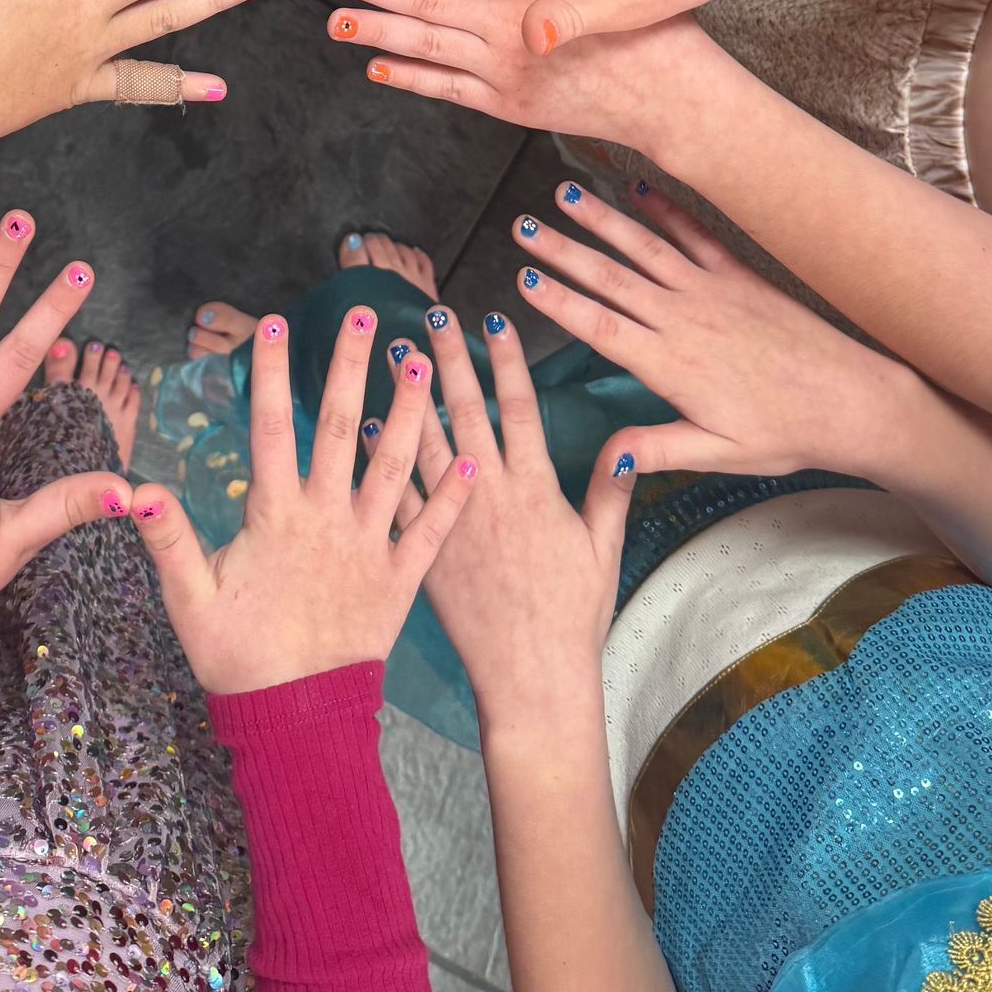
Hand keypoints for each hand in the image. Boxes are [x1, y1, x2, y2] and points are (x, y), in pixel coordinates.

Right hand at [129, 301, 473, 691]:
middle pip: (338, 428)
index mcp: (275, 517)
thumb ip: (167, 538)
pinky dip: (451, 497)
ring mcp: (368, 548)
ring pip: (394, 467)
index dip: (271, 373)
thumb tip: (133, 487)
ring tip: (424, 363)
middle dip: (350, 366)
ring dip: (410, 412)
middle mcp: (327, 520)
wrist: (296, 723)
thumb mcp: (189, 598)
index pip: (270, 429)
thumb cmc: (238, 659)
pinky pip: (430, 532)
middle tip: (364, 312)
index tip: (276, 323)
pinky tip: (472, 460)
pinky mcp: (400, 582)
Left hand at [320, 0, 713, 148]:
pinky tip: (374, 64)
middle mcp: (510, 25)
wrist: (675, 98)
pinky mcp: (506, 103)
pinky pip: (446, 88)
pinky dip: (408, 77)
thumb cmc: (654, 27)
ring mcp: (503, 69)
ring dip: (376, 27)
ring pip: (425, 43)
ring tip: (332, 16)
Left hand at [398, 297, 631, 716]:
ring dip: (407, 394)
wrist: (531, 677)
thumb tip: (626, 443)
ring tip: (390, 351)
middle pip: (467, 412)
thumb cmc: (574, 617)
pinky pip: (397, 496)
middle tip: (432, 314)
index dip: (505, 360)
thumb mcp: (603, 550)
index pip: (518, 408)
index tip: (494, 319)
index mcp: (536, 490)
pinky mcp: (424, 552)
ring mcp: (453, 522)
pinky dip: (380, 459)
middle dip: (450, 358)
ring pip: (425, 443)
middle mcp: (490, 496)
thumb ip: (609, 492)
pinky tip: (364, 426)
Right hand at [515, 177, 917, 482]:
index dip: (559, 300)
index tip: (523, 277)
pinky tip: (639, 188)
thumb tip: (608, 454)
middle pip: (611, 277)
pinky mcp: (739, 276)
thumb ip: (658, 448)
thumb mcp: (718, 454)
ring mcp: (712, 291)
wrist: (851, 399)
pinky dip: (666, 210)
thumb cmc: (785, 433)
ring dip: (602, 220)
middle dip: (562, 250)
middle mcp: (685, 318)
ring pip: (646, 248)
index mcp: (672, 364)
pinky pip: (695, 235)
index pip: (600, 326)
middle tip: (522, 227)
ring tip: (565, 195)